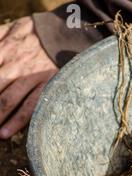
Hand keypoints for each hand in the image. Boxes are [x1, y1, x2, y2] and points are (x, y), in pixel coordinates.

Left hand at [0, 16, 57, 138]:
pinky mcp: (47, 87)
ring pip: (7, 100)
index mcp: (4, 48)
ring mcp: (31, 78)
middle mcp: (15, 64)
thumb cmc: (37, 32)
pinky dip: (16, 122)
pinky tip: (5, 134)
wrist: (69, 34)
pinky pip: (30, 107)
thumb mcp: (13, 28)